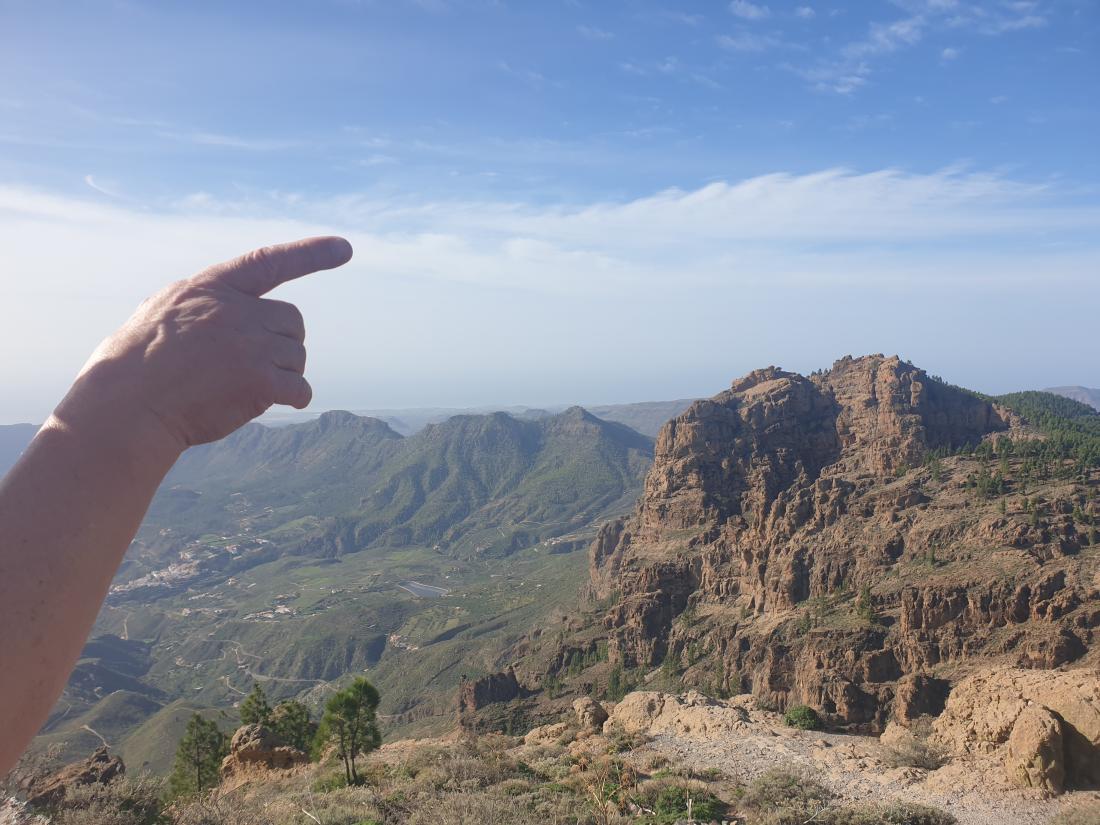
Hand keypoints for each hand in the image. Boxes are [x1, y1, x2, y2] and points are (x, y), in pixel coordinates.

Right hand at [52, 236, 352, 454]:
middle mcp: (237, 311)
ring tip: (246, 386)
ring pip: (296, 355)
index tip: (343, 248)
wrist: (127, 406)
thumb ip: (199, 304)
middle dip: (283, 341)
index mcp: (211, 289)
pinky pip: (299, 388)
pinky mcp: (259, 380)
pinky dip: (295, 398)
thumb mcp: (158, 312)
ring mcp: (250, 344)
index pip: (268, 262)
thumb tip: (223, 309)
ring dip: (284, 372)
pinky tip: (280, 403)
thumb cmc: (131, 367)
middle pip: (292, 320)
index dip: (310, 254)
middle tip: (257, 363)